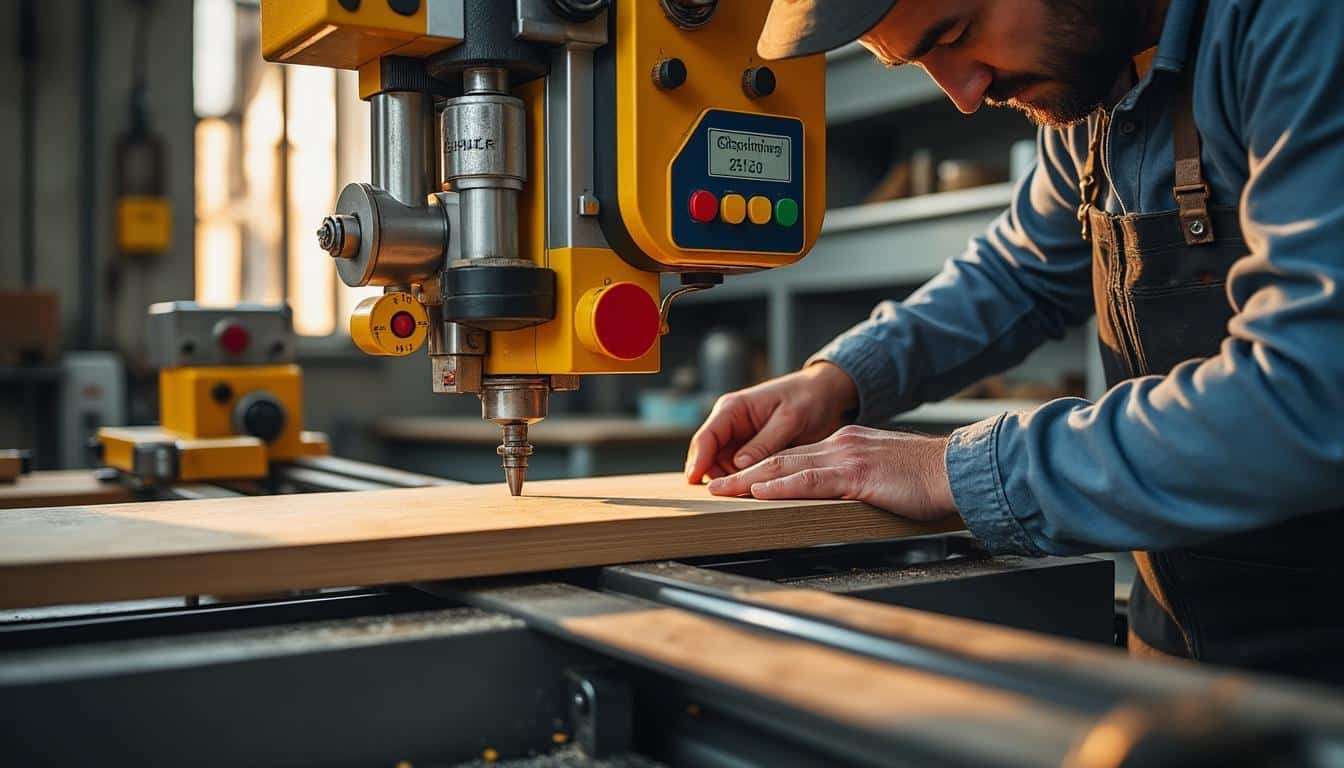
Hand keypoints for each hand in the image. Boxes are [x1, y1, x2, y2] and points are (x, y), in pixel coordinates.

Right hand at [685, 363, 859, 483]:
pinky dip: (743, 480)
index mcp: (733, 408)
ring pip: (721, 467)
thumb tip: (740, 466)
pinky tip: (755, 491)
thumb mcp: (789, 419)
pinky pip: (739, 470)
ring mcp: (738, 438)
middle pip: (708, 457)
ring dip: (730, 481)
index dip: (697, 461)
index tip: (694, 481)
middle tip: (728, 497)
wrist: (825, 393)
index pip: (706, 437)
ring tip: (745, 497)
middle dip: (714, 476)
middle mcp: (730, 424)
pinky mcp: (750, 450)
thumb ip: (765, 442)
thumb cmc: (807, 398)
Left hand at [706, 425, 957, 522]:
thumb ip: (859, 484)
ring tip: (722, 489)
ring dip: (749, 479)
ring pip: (787, 466)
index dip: (763, 468)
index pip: (795, 457)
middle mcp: (842, 444)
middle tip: (715, 483)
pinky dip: (780, 486)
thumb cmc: (930, 481)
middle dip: (744, 471)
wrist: (959, 470)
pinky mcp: (858, 473)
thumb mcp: (885, 478)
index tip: (739, 479)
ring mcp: (848, 456)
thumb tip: (842, 501)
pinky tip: (759, 491)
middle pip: (781, 458)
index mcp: (848, 445)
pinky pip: (811, 480)